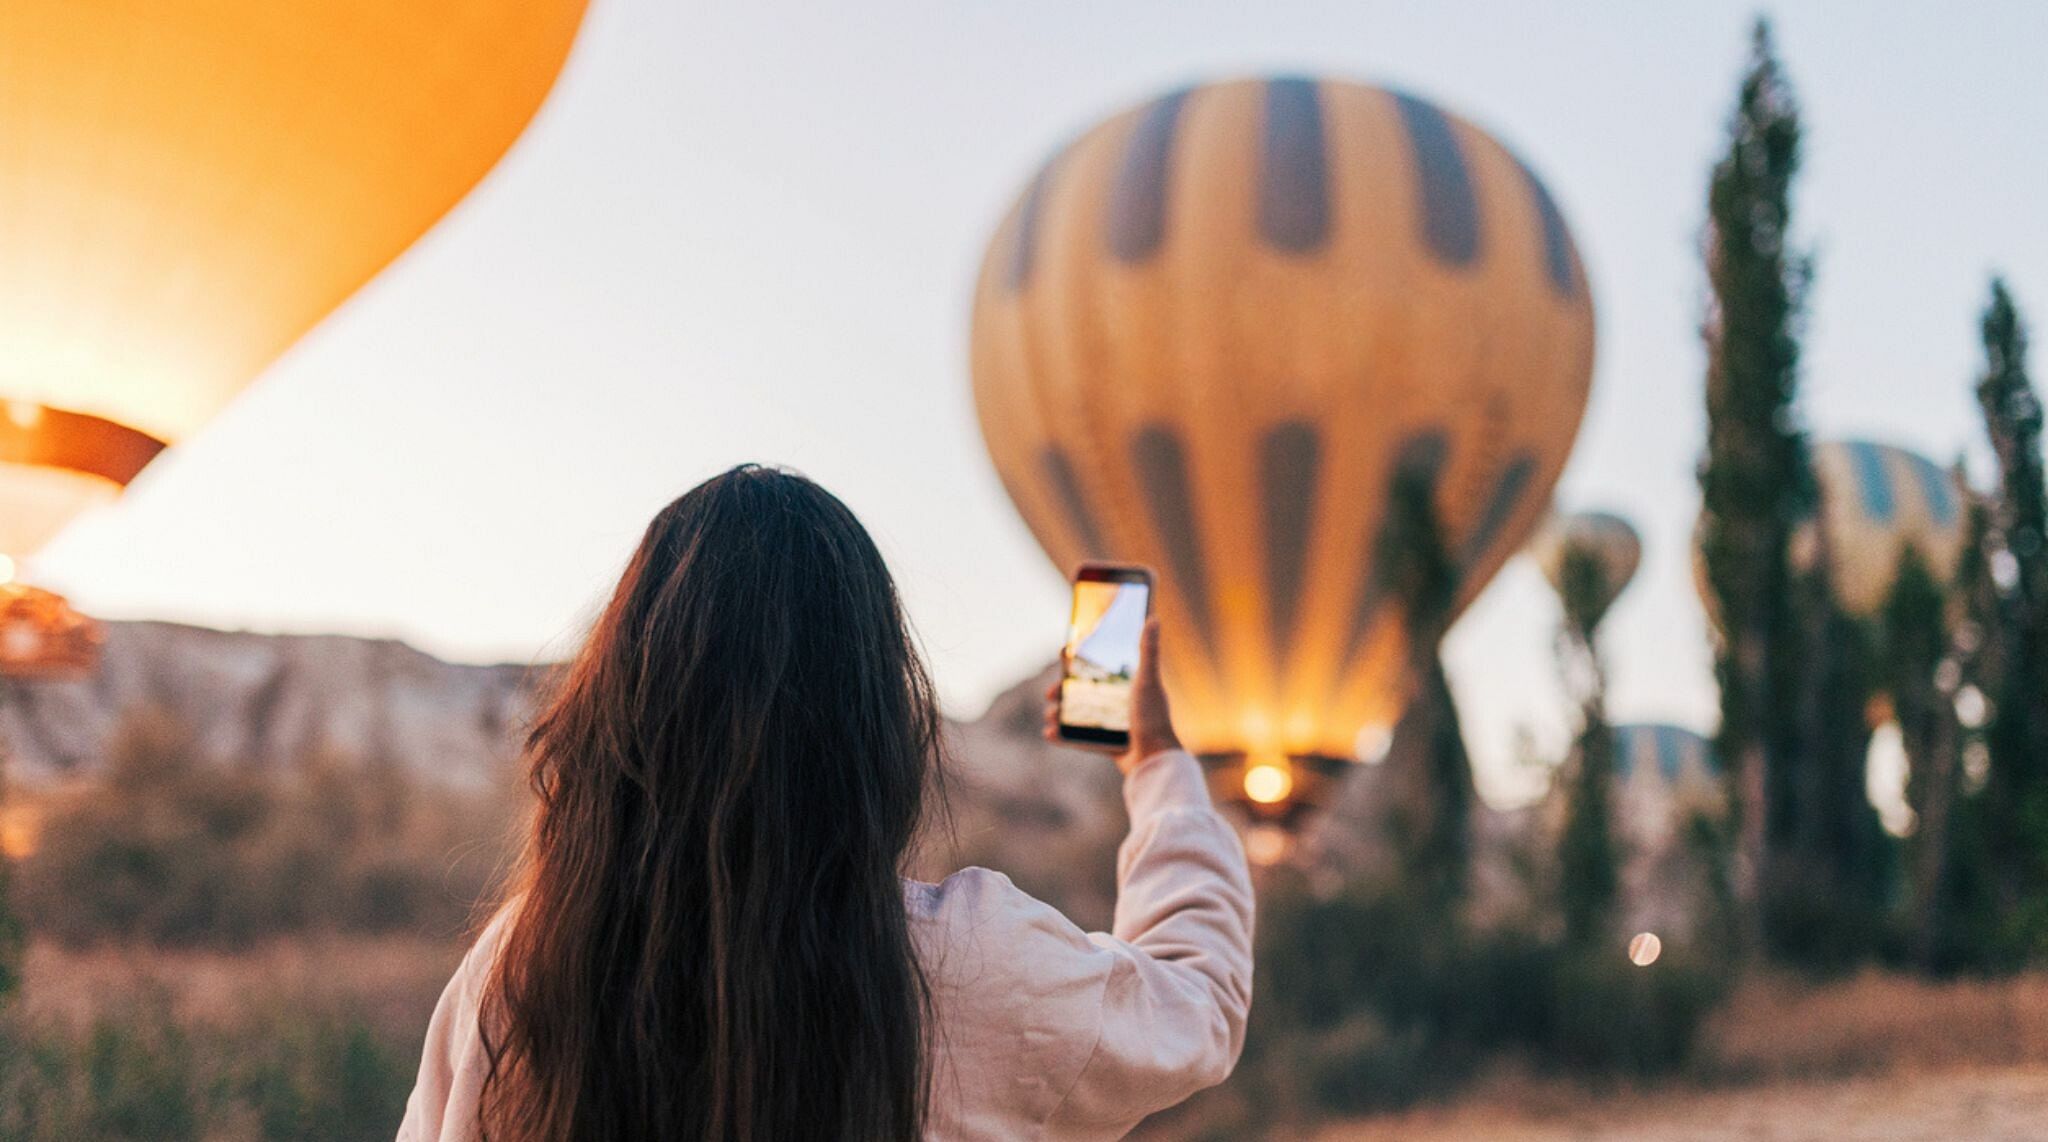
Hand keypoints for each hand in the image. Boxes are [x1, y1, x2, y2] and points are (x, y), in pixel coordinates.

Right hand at [1042, 618, 1182, 775]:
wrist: (1155, 759)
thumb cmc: (1154, 718)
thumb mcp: (1148, 680)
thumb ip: (1148, 650)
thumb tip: (1153, 618)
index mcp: (1124, 685)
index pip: (1097, 667)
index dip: (1079, 660)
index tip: (1064, 652)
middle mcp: (1114, 703)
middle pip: (1080, 692)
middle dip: (1060, 690)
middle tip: (1051, 691)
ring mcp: (1107, 724)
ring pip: (1074, 715)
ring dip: (1057, 713)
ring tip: (1051, 714)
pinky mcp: (1102, 744)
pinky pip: (1076, 739)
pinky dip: (1060, 737)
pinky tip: (1049, 733)